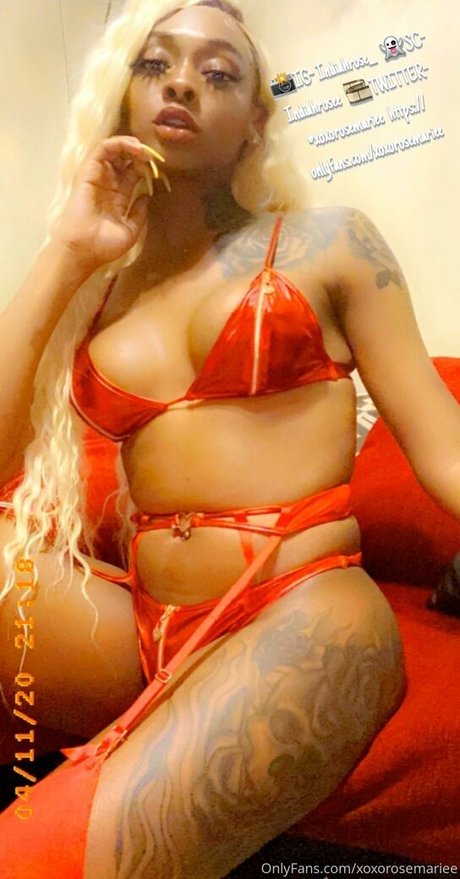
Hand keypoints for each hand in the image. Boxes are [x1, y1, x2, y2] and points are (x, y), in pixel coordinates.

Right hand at [51, 136, 165, 271]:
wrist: (84, 250)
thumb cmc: (104, 246)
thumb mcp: (130, 232)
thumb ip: (139, 214)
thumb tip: (147, 197)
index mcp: (118, 197)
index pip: (133, 174)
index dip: (147, 168)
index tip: (160, 168)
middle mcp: (108, 184)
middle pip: (125, 159)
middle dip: (140, 154)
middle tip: (153, 156)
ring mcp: (98, 177)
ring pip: (114, 150)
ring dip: (130, 145)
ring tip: (144, 150)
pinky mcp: (88, 171)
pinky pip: (102, 149)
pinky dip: (117, 143)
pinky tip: (133, 147)